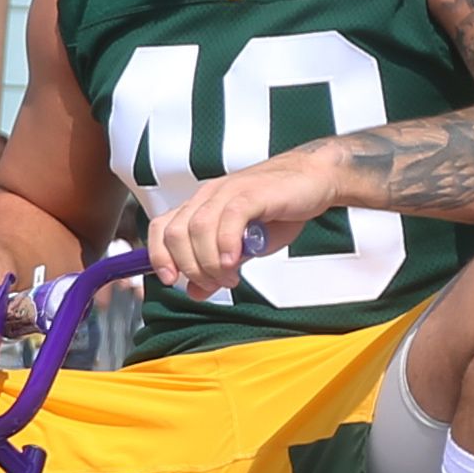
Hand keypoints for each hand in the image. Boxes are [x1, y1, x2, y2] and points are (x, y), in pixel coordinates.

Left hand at [145, 155, 328, 298]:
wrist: (314, 180)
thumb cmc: (279, 209)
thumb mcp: (243, 247)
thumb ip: (217, 268)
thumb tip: (195, 292)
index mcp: (200, 207)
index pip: (161, 229)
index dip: (159, 256)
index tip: (171, 280)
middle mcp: (208, 197)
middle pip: (175, 234)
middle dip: (190, 268)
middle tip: (213, 283)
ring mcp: (228, 192)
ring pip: (198, 229)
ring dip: (209, 262)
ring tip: (229, 277)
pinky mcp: (252, 193)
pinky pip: (229, 218)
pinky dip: (227, 244)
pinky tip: (234, 260)